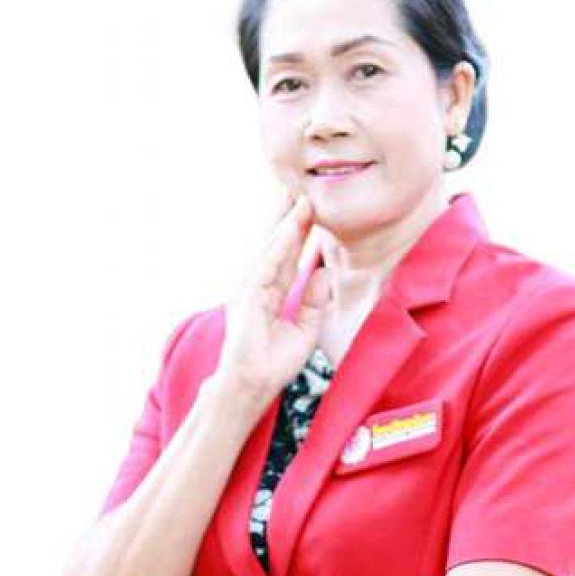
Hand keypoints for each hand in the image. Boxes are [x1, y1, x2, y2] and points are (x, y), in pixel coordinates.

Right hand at [215, 190, 331, 405]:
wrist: (252, 387)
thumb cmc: (273, 365)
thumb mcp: (305, 330)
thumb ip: (314, 302)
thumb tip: (325, 272)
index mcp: (271, 293)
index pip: (288, 257)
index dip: (300, 233)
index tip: (313, 208)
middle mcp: (259, 286)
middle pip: (277, 245)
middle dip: (289, 218)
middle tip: (302, 188)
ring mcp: (251, 289)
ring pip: (271, 249)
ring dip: (285, 223)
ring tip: (298, 197)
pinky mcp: (248, 297)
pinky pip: (267, 266)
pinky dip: (280, 246)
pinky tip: (291, 228)